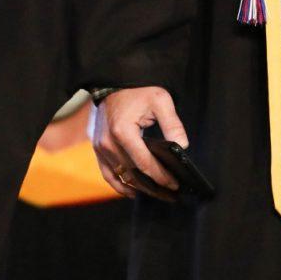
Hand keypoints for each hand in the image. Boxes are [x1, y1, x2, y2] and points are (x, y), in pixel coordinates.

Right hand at [93, 86, 188, 200]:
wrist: (114, 85)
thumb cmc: (138, 91)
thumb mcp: (160, 100)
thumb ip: (172, 124)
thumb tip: (183, 146)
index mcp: (123, 132)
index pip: (144, 163)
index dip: (160, 176)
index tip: (174, 184)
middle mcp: (108, 144)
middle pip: (132, 174)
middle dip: (152, 186)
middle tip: (170, 194)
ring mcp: (100, 149)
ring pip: (120, 177)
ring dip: (138, 188)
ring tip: (157, 194)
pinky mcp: (97, 150)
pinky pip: (108, 173)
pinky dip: (120, 184)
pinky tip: (133, 191)